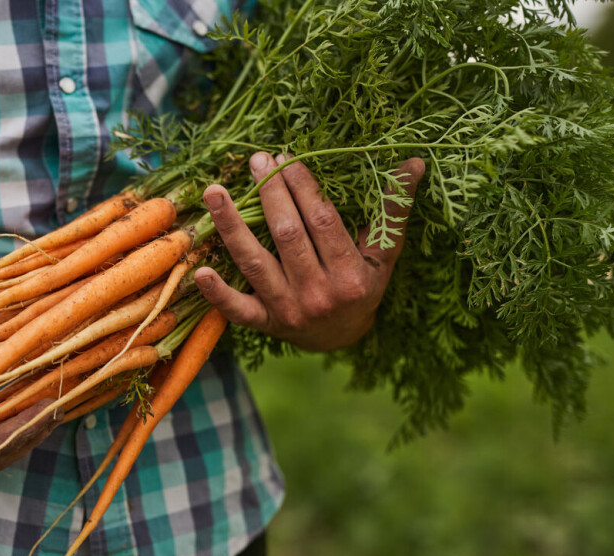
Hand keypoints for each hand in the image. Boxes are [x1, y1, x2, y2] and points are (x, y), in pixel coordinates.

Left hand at [194, 152, 424, 351]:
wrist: (341, 339)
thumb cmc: (362, 287)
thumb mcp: (384, 255)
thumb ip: (394, 211)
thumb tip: (413, 163)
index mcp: (350, 276)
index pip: (322, 222)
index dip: (303, 187)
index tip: (287, 157)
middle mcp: (318, 294)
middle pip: (287, 236)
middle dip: (270, 193)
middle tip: (257, 160)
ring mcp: (287, 310)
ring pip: (255, 263)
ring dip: (231, 226)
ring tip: (214, 191)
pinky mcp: (264, 323)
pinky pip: (237, 310)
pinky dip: (217, 293)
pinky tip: (200, 270)